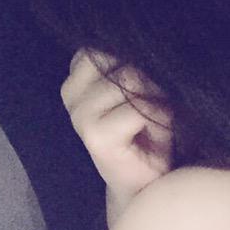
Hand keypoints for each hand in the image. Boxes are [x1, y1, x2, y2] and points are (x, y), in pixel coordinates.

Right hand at [61, 49, 172, 224]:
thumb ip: (133, 66)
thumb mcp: (139, 88)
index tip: (139, 89)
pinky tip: (152, 134)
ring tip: (151, 122)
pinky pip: (138, 108)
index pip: (103, 46)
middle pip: (122, 62)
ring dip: (154, 100)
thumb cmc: (146, 130)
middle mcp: (72, 94)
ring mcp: (81, 117)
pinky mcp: (96, 137)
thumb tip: (149, 47)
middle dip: (147, 81)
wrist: (145, 182)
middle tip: (150, 108)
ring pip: (130, 80)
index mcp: (77, 80)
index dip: (132, 61)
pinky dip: (156, 117)